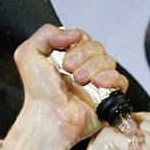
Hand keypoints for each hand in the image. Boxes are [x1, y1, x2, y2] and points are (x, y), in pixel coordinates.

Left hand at [0, 25, 125, 149]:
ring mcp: (98, 80)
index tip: (64, 60)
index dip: (76, 45)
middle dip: (84, 57)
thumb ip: (46, 34)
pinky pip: (121, 80)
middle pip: (97, 47)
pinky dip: (110, 78)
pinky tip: (97, 84)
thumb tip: (74, 34)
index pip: (82, 37)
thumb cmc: (38, 92)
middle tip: (69, 72)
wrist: (49, 116)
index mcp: (67, 55)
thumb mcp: (28, 54)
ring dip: (94, 69)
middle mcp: (84, 66)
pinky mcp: (109, 95)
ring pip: (109, 61)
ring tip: (80, 82)